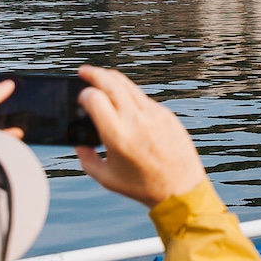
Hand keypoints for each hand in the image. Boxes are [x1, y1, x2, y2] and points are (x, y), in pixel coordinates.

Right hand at [73, 65, 207, 206]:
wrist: (181, 189)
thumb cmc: (142, 187)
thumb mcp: (106, 178)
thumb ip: (86, 160)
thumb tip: (79, 144)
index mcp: (117, 135)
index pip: (94, 97)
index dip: (84, 94)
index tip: (80, 98)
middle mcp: (136, 119)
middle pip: (111, 82)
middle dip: (94, 73)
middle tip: (84, 71)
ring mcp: (154, 114)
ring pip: (129, 85)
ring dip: (112, 79)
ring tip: (102, 78)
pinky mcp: (167, 115)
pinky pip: (144, 98)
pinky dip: (130, 94)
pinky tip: (124, 100)